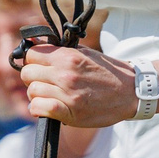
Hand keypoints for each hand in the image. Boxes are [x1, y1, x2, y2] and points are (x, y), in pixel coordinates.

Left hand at [19, 42, 139, 128]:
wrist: (130, 92)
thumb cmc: (108, 72)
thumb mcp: (85, 54)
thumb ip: (60, 51)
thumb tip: (35, 45)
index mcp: (68, 57)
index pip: (31, 54)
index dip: (32, 61)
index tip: (39, 66)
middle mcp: (65, 74)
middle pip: (27, 74)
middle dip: (33, 78)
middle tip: (44, 82)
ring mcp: (67, 94)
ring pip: (32, 92)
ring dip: (37, 95)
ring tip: (49, 95)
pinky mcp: (70, 112)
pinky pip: (39, 108)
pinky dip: (39, 109)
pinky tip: (47, 108)